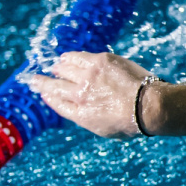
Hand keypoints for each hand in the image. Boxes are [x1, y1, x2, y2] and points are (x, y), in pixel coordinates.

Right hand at [24, 51, 159, 137]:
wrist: (151, 105)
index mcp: (80, 114)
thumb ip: (85, 117)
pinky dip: (69, 58)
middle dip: (41, 82)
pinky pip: (76, 57)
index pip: (57, 102)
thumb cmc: (132, 121)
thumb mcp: (103, 129)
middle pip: (53, 85)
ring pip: (63, 68)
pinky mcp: (99, 61)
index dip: (48, 96)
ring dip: (58, 68)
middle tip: (34, 79)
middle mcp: (79, 94)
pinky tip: (67, 57)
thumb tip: (72, 107)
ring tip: (56, 67)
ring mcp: (88, 76)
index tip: (43, 92)